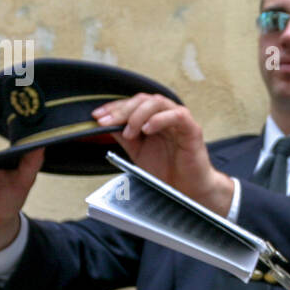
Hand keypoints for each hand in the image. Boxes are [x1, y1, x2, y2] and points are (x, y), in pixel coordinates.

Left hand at [93, 94, 232, 213]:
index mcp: (153, 118)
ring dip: (138, 115)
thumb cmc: (166, 170)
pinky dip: (159, 119)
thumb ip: (124, 136)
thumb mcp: (137, 152)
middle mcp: (166, 115)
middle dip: (122, 110)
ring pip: (158, 102)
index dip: (113, 107)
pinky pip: (177, 115)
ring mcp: (180, 121)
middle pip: (143, 100)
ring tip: (130, 133)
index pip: (132, 104)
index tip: (97, 116)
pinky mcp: (192, 130)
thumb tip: (105, 123)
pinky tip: (147, 129)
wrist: (185, 190)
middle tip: (108, 122)